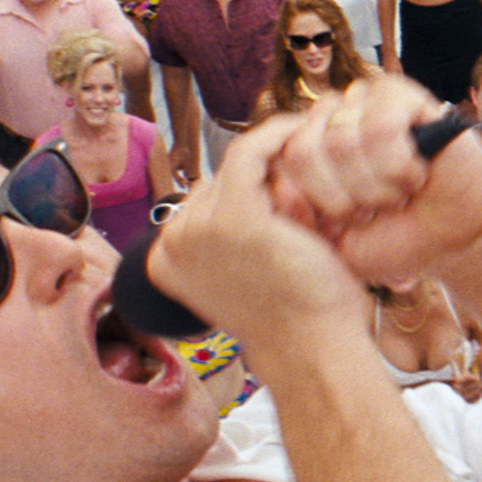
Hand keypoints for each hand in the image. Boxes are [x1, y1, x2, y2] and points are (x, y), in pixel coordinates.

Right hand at [146, 117, 372, 348]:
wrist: (312, 349)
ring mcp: (195, 229)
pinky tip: (302, 132)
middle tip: (311, 184)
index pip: (205, 200)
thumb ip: (232, 238)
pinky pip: (251, 151)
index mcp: (164, 261)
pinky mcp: (231, 216)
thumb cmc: (296, 317)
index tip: (286, 180)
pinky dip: (279, 135)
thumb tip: (251, 191)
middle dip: (266, 180)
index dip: (250, 190)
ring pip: (238, 165)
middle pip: (220, 182)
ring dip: (278, 162)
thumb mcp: (246, 272)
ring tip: (317, 167)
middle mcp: (170, 244)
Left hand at [250, 78, 481, 284]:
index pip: (278, 160)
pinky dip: (399, 164)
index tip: (344, 223)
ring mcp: (362, 101)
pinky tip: (416, 173)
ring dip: (376, 185)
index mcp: (305, 146)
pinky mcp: (401, 94)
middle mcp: (329, 116)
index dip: (311, 201)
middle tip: (374, 210)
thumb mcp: (332, 241)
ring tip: (399, 193)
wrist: (452, 238)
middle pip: (304, 150)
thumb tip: (276, 189)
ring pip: (341, 139)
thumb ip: (298, 218)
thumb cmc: (392, 237)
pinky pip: (381, 126)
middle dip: (343, 198)